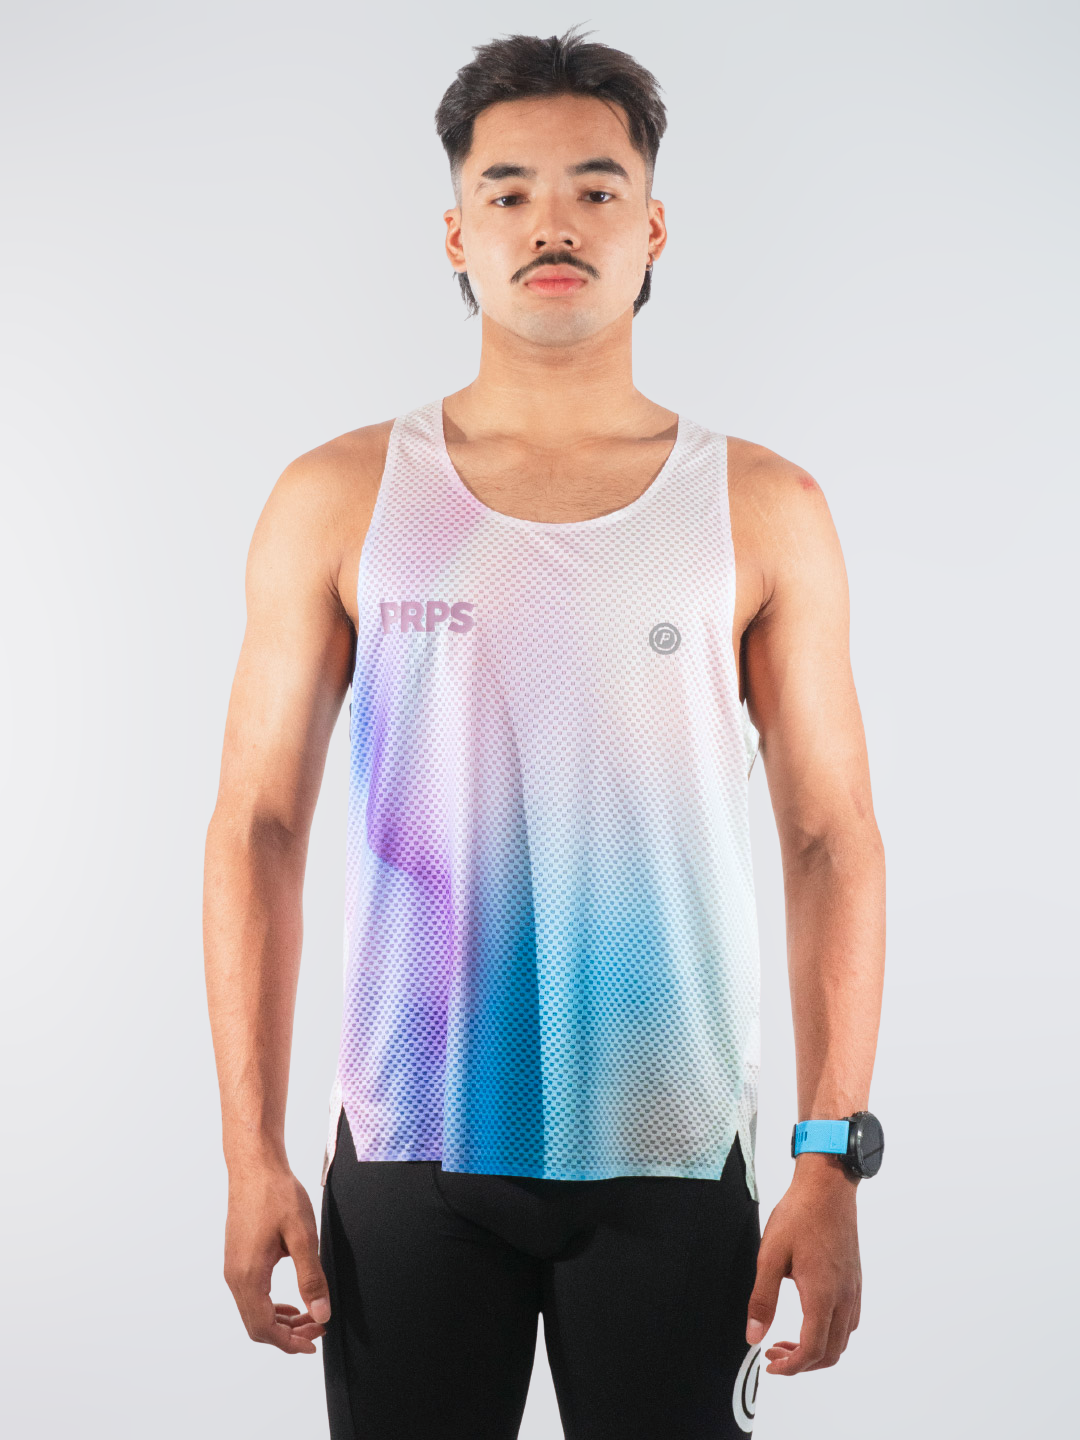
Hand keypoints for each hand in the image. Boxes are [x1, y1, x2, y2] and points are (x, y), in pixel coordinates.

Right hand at [223, 1157, 331, 1354]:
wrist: (255, 1166)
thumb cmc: (277, 1194)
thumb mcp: (303, 1235)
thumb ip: (311, 1277)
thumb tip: (321, 1312)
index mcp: (248, 1275)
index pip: (264, 1328)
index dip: (290, 1342)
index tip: (314, 1341)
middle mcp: (235, 1276)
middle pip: (257, 1325)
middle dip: (288, 1334)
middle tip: (318, 1328)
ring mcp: (233, 1267)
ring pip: (253, 1311)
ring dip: (281, 1321)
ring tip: (310, 1315)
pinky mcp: (237, 1258)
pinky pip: (251, 1295)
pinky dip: (272, 1305)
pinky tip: (292, 1299)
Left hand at [745, 1153, 861, 1374]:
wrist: (828, 1188)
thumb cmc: (799, 1216)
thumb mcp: (770, 1255)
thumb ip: (762, 1299)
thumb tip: (753, 1336)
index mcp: (822, 1295)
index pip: (813, 1350)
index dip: (792, 1367)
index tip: (771, 1365)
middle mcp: (844, 1297)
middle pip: (831, 1353)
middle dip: (802, 1364)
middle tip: (775, 1354)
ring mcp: (853, 1289)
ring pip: (843, 1339)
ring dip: (817, 1350)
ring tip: (788, 1339)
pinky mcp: (855, 1280)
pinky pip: (849, 1321)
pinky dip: (830, 1333)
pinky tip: (809, 1319)